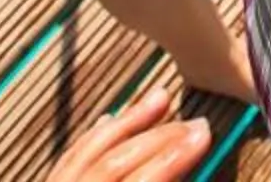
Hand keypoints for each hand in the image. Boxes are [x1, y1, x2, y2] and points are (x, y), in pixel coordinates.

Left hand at [45, 84, 210, 181]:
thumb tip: (186, 170)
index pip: (141, 180)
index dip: (175, 156)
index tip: (203, 134)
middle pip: (117, 159)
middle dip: (161, 137)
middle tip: (196, 122)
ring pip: (90, 149)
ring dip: (129, 122)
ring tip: (160, 98)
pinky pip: (67, 157)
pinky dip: (93, 137)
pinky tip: (109, 120)